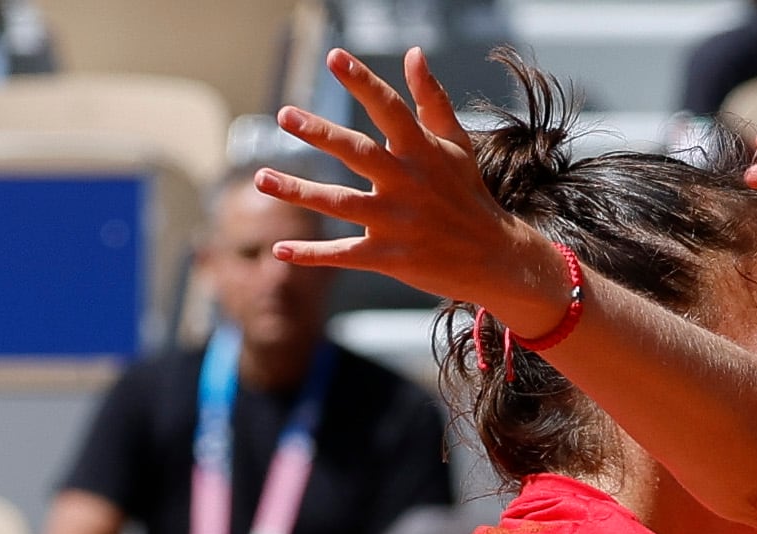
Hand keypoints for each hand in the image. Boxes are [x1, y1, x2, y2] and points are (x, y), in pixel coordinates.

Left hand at [259, 48, 566, 332]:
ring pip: (341, 205)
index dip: (363, 83)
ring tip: (261, 177)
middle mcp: (408, 185)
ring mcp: (397, 223)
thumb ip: (432, 100)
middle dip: (321, 134)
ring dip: (299, 192)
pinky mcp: (391, 257)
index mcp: (422, 153)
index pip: (389, 110)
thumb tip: (413, 53)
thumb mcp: (457, 145)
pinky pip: (345, 255)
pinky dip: (312, 255)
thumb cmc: (468, 195)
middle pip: (358, 154)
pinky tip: (279, 250)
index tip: (333, 57)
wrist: (496, 258)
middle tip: (285, 115)